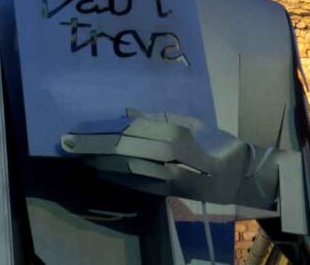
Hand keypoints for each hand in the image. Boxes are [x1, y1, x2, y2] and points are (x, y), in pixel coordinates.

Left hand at [61, 110, 277, 206]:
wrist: (241, 176)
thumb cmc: (218, 142)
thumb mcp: (192, 123)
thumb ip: (160, 118)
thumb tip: (127, 114)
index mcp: (179, 132)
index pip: (133, 131)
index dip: (105, 132)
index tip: (80, 130)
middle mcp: (173, 156)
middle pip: (126, 150)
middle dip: (95, 148)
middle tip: (68, 144)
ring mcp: (170, 179)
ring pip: (130, 170)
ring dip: (102, 164)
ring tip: (80, 157)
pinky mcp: (170, 195)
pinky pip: (139, 186)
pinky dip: (118, 179)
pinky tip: (102, 174)